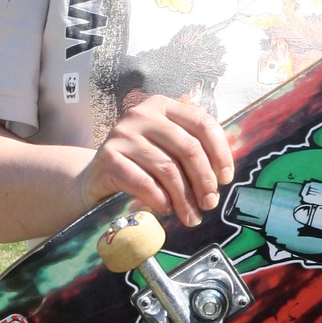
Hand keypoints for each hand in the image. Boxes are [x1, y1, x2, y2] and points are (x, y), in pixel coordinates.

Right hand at [83, 95, 234, 228]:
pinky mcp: (108, 157)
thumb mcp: (166, 148)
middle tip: (210, 203)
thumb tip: (222, 177)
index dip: (220, 152)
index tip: (226, 178)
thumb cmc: (140, 163)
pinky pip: (144, 182)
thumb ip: (191, 151)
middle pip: (188, 147)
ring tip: (191, 216)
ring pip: (168, 168)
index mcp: (163, 106)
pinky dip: (160, 199)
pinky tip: (166, 209)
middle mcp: (142, 114)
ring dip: (184, 198)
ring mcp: (122, 134)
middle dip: (204, 180)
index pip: (202, 123)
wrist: (95, 176)